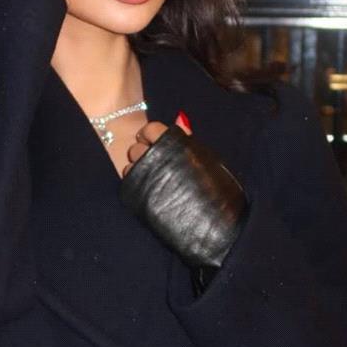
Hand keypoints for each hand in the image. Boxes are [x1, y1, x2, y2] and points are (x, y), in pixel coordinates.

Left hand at [118, 113, 246, 271]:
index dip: (152, 135)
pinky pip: (127, 182)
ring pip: (129, 164)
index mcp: (177, 144)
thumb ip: (189, 140)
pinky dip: (134, 184)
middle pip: (137, 146)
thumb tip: (179, 119)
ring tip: (151, 179)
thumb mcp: (209, 159)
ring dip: (137, 169)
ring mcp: (146, 176)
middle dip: (143, 152)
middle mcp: (158, 157)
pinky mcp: (138, 195)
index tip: (155, 142)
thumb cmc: (219, 193)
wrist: (216, 226)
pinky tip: (147, 192)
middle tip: (152, 162)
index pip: (152, 128)